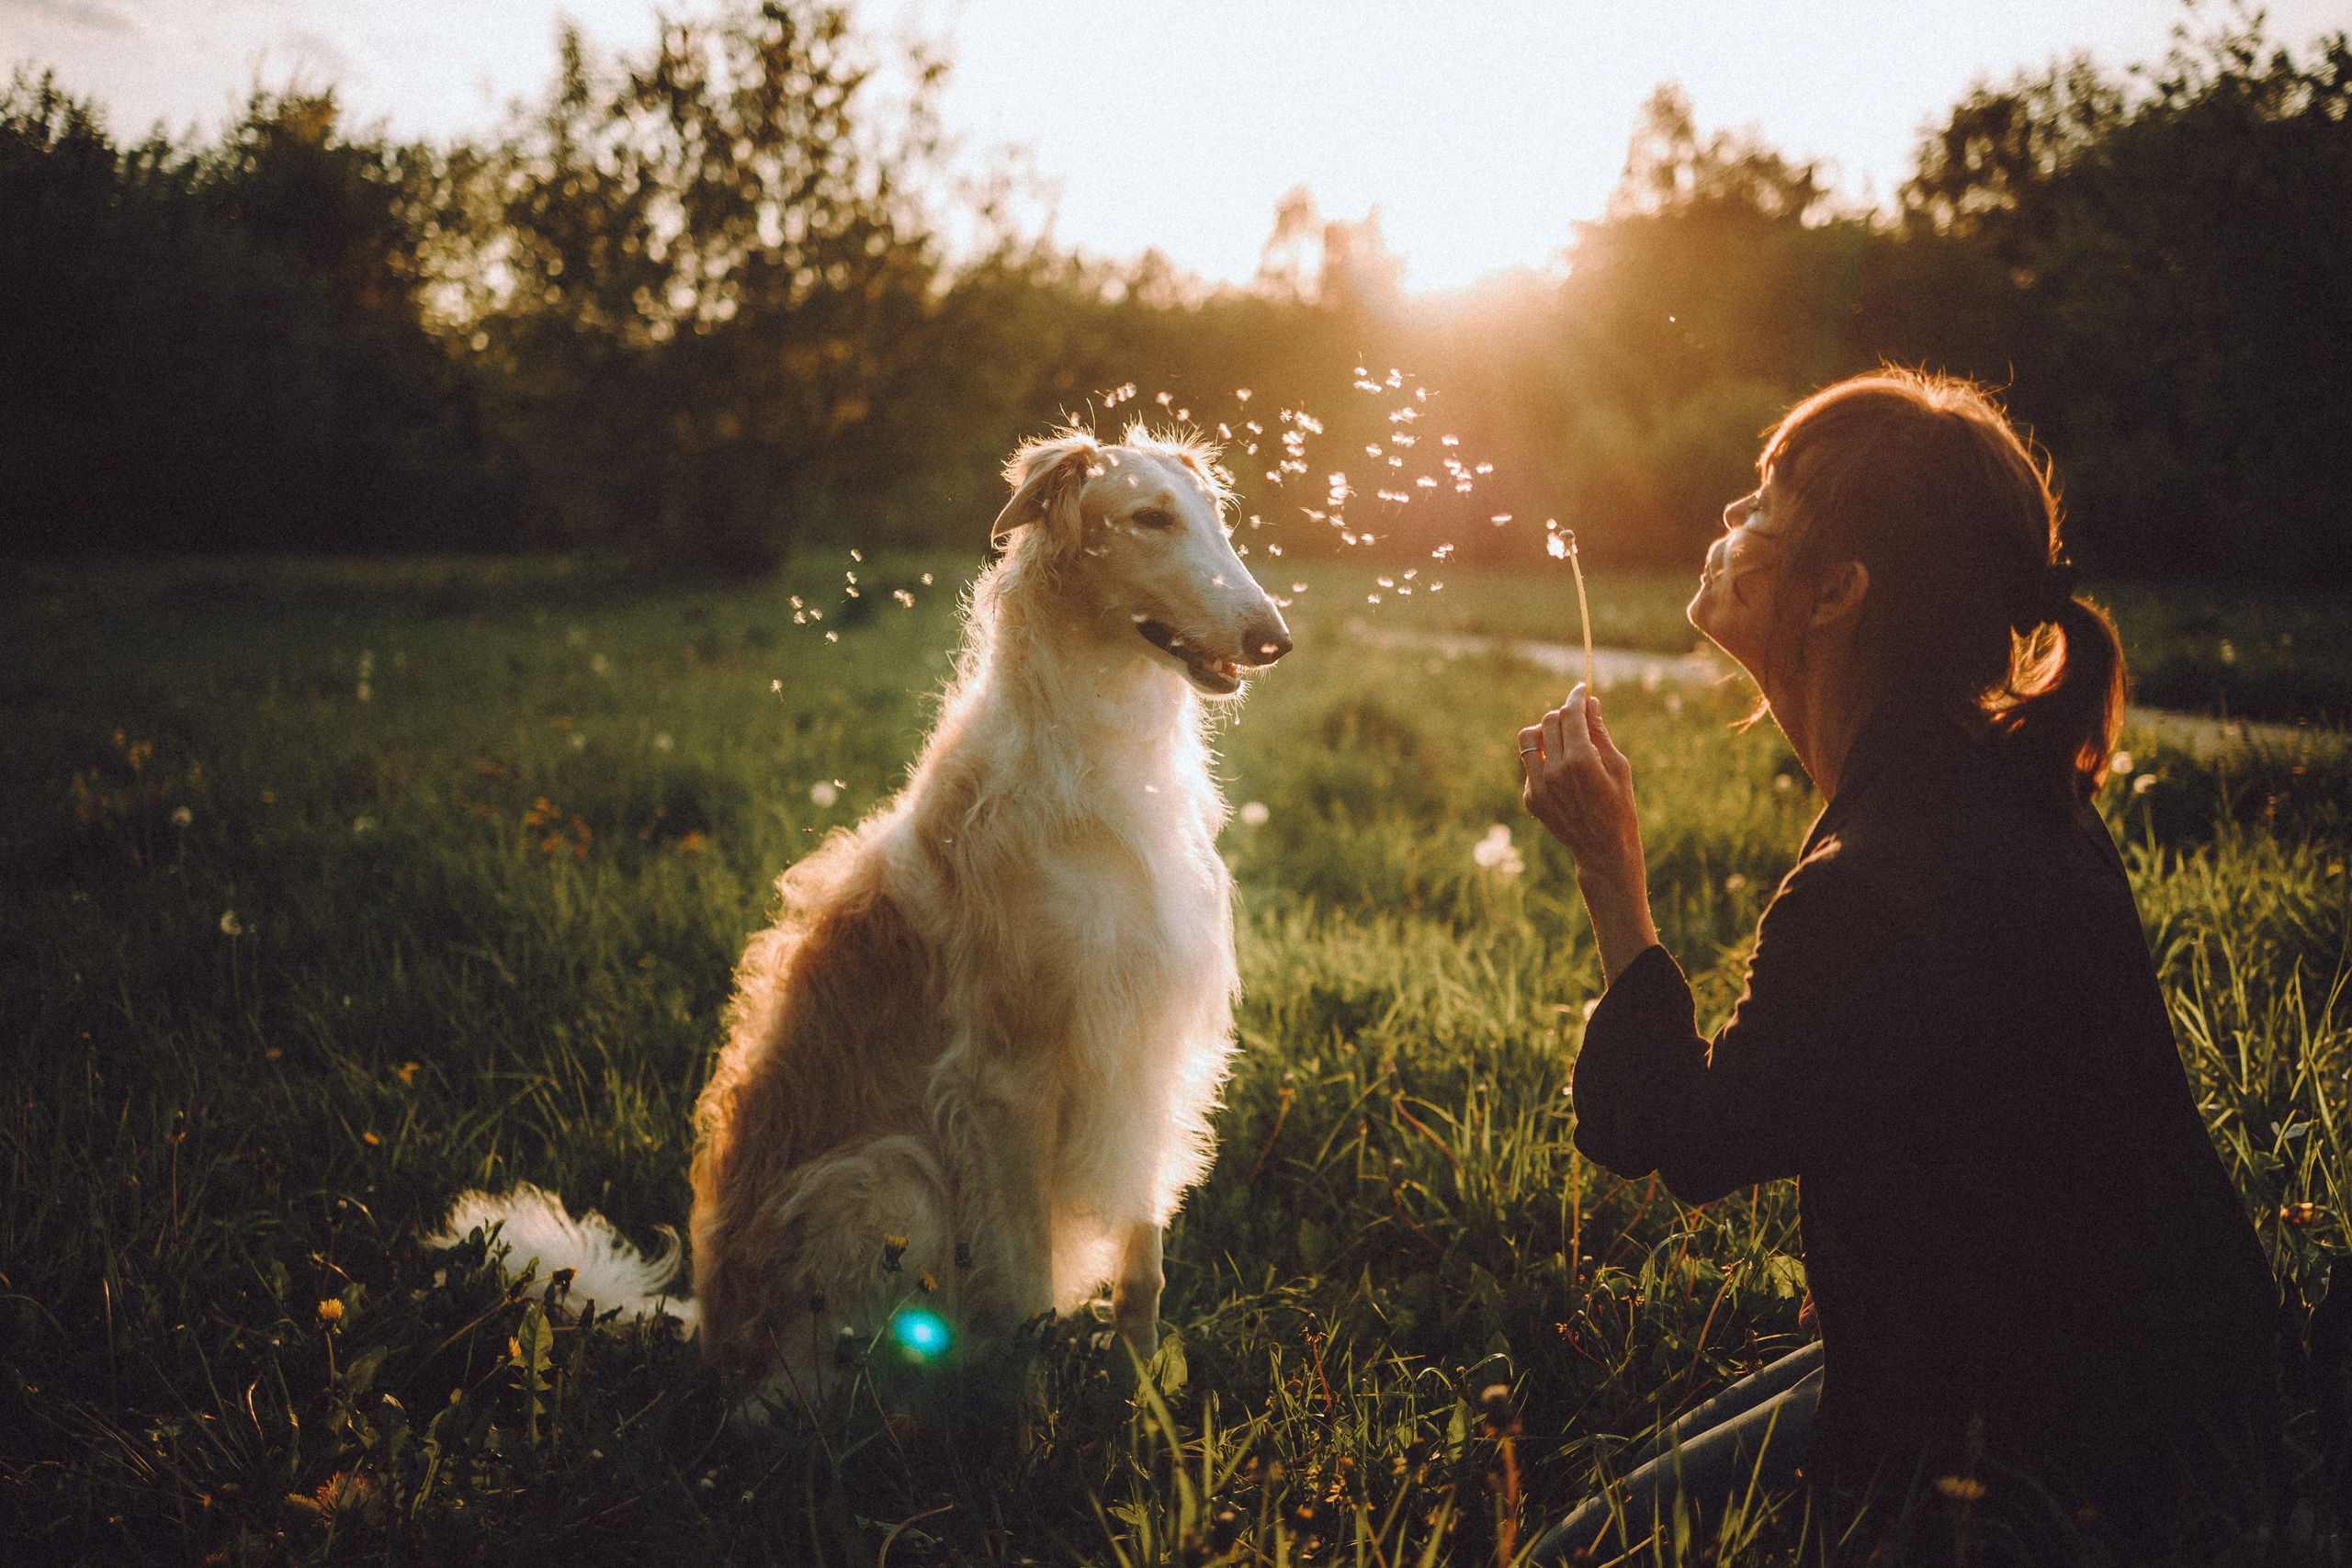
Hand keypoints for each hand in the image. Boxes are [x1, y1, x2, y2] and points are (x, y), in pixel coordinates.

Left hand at [1519, 684, 1657, 979]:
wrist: (1603, 851)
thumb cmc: (1620, 806)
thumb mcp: (1618, 766)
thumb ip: (1599, 732)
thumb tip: (1590, 702)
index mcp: (1582, 760)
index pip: (1570, 714)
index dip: (1576, 697)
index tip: (1581, 689)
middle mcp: (1555, 771)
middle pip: (1549, 721)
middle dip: (1564, 714)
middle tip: (1579, 720)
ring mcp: (1539, 786)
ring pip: (1528, 738)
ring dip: (1545, 731)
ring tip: (1564, 740)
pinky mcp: (1530, 798)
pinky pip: (1529, 764)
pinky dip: (1543, 758)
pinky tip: (1563, 771)